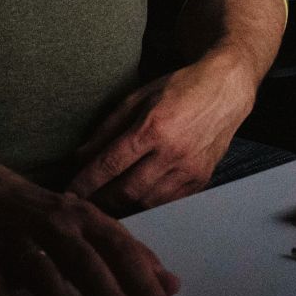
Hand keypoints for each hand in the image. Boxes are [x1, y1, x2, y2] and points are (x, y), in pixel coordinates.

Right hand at [0, 172, 179, 295]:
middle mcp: (50, 225)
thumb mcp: (92, 226)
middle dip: (108, 295)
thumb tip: (172, 286)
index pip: (119, 249)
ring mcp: (13, 238)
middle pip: (83, 260)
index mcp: (84, 217)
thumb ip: (131, 255)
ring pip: (38, 269)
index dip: (141, 282)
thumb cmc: (48, 217)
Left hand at [67, 51, 256, 214]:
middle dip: (100, 200)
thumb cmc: (180, 88)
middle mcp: (172, 152)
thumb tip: (80, 157)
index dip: (85, 182)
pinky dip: (147, 204)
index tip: (68, 193)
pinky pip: (167, 203)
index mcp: (153, 127)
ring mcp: (189, 169)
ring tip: (105, 203)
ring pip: (146, 203)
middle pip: (126, 191)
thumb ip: (108, 128)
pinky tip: (134, 199)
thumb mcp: (139, 97)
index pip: (110, 164)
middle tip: (83, 202)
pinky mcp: (201, 179)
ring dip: (122, 207)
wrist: (226, 90)